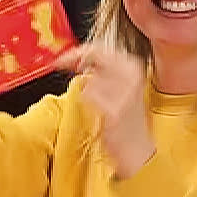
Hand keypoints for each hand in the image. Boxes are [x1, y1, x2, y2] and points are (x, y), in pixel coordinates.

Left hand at [56, 39, 155, 176]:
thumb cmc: (125, 120)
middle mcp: (131, 75)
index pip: (100, 48)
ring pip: (88, 81)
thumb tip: (77, 59)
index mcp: (133, 67)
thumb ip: (101, 70)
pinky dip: (88, 105)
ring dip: (87, 92)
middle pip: (93, 57)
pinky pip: (88, 99)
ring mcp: (124, 92)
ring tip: (100, 104)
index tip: (63, 56)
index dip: (78, 50)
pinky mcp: (114, 109)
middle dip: (73, 59)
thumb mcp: (119, 87)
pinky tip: (101, 113)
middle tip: (61, 64)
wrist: (136, 148)